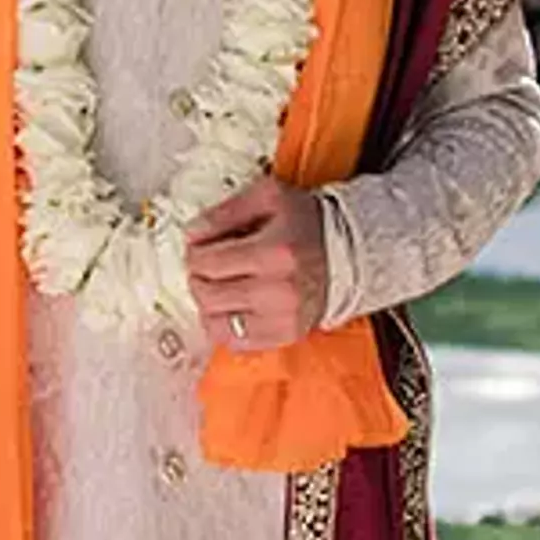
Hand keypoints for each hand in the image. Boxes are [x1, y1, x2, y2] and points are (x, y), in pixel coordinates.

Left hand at [182, 178, 330, 350]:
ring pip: (215, 323)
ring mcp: (282, 318)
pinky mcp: (285, 336)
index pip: (206, 263)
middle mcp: (277, 291)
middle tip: (207, 267)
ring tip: (218, 287)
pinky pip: (234, 343)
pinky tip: (230, 309)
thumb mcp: (268, 197)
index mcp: (273, 252)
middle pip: (207, 294)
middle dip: (198, 278)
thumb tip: (191, 233)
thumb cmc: (305, 222)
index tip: (201, 248)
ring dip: (208, 304)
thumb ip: (226, 211)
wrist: (348, 254)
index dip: (194, 253)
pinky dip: (223, 327)